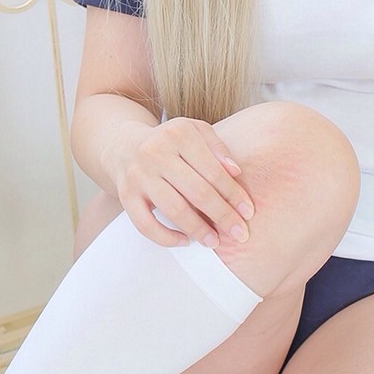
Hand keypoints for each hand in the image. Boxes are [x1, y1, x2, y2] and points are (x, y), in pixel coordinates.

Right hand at [109, 117, 254, 249]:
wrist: (124, 146)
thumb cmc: (170, 142)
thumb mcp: (195, 131)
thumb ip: (217, 148)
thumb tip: (236, 172)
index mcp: (178, 134)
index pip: (213, 170)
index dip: (233, 194)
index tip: (248, 212)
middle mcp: (155, 152)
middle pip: (197, 191)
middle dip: (222, 215)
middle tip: (240, 234)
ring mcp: (138, 175)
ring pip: (174, 209)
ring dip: (198, 229)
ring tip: (215, 242)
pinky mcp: (125, 195)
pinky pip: (145, 224)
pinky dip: (166, 237)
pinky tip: (185, 242)